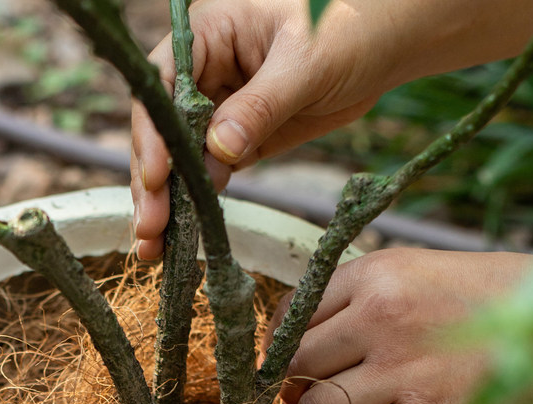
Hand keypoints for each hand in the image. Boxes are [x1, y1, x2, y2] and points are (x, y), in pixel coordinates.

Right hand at [131, 0, 532, 259]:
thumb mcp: (305, 61)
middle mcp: (200, 75)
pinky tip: (179, 236)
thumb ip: (261, 105)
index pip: (163, 87)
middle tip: (150, 230)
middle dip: (154, 183)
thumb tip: (219, 151)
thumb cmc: (347, 27)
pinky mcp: (235, 141)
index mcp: (206, 36)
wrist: (382, 46)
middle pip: (161, 133)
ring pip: (178, 161)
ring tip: (154, 248)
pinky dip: (194, 205)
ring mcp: (215, 111)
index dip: (155, 134)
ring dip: (166, 204)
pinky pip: (206, 175)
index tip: (157, 177)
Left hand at [261, 249, 532, 403]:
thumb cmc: (483, 296)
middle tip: (302, 399)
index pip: (289, 317)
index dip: (275, 349)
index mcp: (375, 274)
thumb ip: (354, 300)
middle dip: (290, 390)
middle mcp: (382, 316)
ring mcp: (406, 368)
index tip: (283, 366)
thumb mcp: (414, 272)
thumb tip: (293, 348)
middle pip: (294, 365)